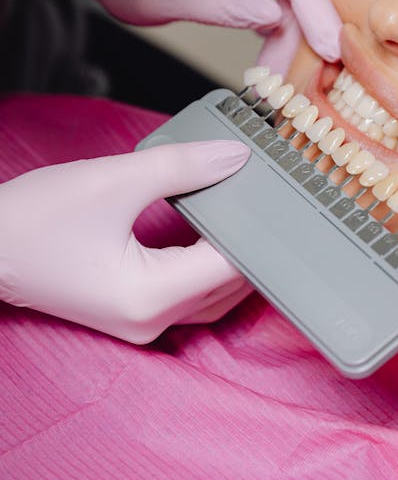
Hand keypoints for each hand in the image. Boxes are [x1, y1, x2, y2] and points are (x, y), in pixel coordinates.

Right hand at [0, 141, 250, 342]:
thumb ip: (182, 166)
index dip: (260, 230)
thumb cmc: (37, 218)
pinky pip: (189, 292)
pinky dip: (208, 263)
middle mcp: (151, 321)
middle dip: (252, 243)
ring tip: (248, 209)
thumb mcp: (115, 180)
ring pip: (212, 294)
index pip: (232, 266)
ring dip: (232, 256)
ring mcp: (141, 322)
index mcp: (151, 297)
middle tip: (272, 197)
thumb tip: (234, 157)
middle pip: (229, 286)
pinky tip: (214, 227)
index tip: (278, 194)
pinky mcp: (132, 311)